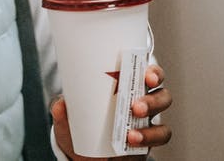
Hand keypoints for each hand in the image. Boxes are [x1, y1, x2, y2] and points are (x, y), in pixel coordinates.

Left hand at [51, 65, 171, 159]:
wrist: (84, 156)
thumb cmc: (81, 127)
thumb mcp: (70, 118)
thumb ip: (63, 110)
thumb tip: (60, 104)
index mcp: (126, 86)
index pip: (148, 73)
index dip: (154, 72)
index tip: (147, 75)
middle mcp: (141, 101)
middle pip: (162, 94)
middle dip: (153, 99)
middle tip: (135, 106)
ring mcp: (146, 122)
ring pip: (162, 118)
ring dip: (150, 124)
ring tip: (131, 133)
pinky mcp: (148, 141)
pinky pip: (160, 137)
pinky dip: (149, 138)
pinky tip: (132, 140)